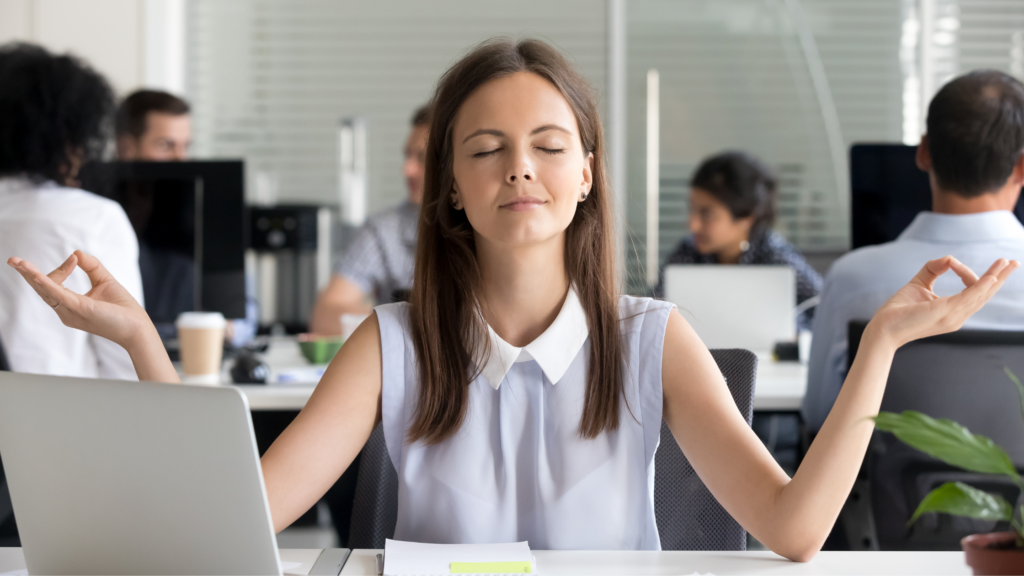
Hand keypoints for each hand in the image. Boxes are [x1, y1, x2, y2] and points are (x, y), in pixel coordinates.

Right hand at [7, 251, 151, 350]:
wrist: (137, 328)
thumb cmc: (122, 309)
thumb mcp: (104, 281)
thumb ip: (91, 266)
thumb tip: (76, 252)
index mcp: (69, 305)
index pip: (54, 284)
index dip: (61, 269)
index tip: (73, 259)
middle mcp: (66, 311)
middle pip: (42, 289)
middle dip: (27, 274)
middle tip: (12, 260)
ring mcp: (70, 312)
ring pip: (45, 291)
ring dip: (31, 276)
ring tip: (17, 263)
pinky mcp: (79, 310)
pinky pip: (58, 295)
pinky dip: (47, 283)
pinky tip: (35, 274)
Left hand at [869, 256, 1019, 347]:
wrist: (883, 328)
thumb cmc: (899, 310)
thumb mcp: (918, 283)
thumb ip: (934, 269)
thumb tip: (949, 258)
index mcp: (953, 311)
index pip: (973, 292)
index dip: (972, 275)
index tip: (953, 262)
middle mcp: (957, 316)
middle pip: (985, 294)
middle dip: (1000, 277)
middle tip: (1014, 262)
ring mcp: (954, 316)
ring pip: (981, 294)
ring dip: (995, 277)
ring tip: (1007, 262)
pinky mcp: (946, 312)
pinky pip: (969, 297)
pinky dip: (981, 286)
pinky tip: (992, 276)